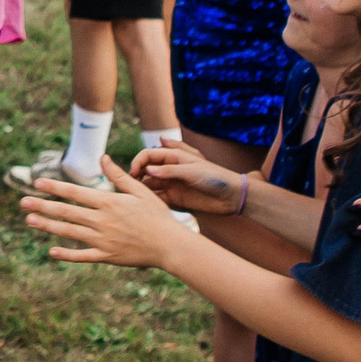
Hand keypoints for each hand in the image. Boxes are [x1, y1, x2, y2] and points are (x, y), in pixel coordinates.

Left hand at [22, 156, 198, 266]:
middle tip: (23, 203)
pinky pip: (83, 256)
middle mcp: (102, 221)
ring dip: (48, 227)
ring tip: (30, 221)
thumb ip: (118, 176)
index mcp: (108, 202)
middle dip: (43, 207)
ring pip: (70, 232)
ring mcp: (103, 240)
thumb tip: (103, 158)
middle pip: (66, 212)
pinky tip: (51, 251)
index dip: (55, 187)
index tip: (37, 182)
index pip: (75, 193)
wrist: (170, 245)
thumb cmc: (157, 216)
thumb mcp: (140, 191)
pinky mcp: (107, 256)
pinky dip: (67, 254)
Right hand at [130, 142, 244, 214]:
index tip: (133, 173)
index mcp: (174, 157)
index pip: (148, 155)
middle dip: (135, 176)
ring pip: (149, 185)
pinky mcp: (175, 199)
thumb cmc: (215, 178)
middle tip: (128, 186)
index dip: (138, 162)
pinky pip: (157, 198)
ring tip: (134, 198)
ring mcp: (171, 184)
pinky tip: (146, 206)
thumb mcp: (192, 171)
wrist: (232, 196)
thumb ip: (169, 171)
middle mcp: (170, 170)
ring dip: (140, 189)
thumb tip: (148, 171)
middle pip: (146, 170)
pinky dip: (150, 201)